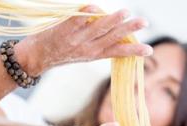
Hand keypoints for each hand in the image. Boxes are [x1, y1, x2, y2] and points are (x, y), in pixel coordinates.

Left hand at [14, 5, 151, 76]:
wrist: (37, 57)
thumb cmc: (63, 52)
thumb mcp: (85, 52)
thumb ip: (100, 43)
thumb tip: (117, 27)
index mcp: (95, 54)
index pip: (118, 52)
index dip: (133, 51)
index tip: (149, 50)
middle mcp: (88, 48)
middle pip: (112, 37)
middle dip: (128, 29)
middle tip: (143, 22)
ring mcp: (76, 40)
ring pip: (97, 28)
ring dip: (111, 20)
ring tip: (125, 13)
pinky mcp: (63, 31)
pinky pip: (75, 21)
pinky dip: (84, 14)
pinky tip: (92, 7)